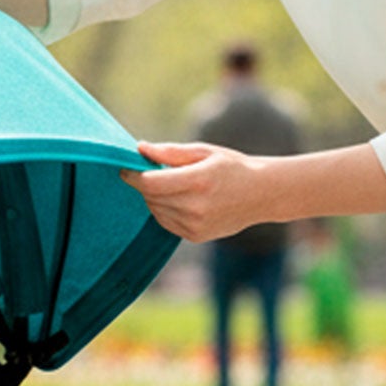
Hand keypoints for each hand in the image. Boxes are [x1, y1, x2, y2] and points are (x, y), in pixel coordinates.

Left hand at [119, 142, 271, 241]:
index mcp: (198, 181)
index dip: (133, 175)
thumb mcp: (204, 152)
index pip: (151, 183)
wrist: (261, 195)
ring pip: (155, 210)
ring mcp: (195, 225)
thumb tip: (140, 148)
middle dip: (146, 183)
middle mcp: (196, 207)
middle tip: (153, 171)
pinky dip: (164, 209)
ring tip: (173, 184)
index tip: (125, 167)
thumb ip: (170, 153)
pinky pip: (166, 222)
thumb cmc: (232, 167)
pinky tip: (179, 199)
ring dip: (155, 196)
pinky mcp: (195, 236)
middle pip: (151, 196)